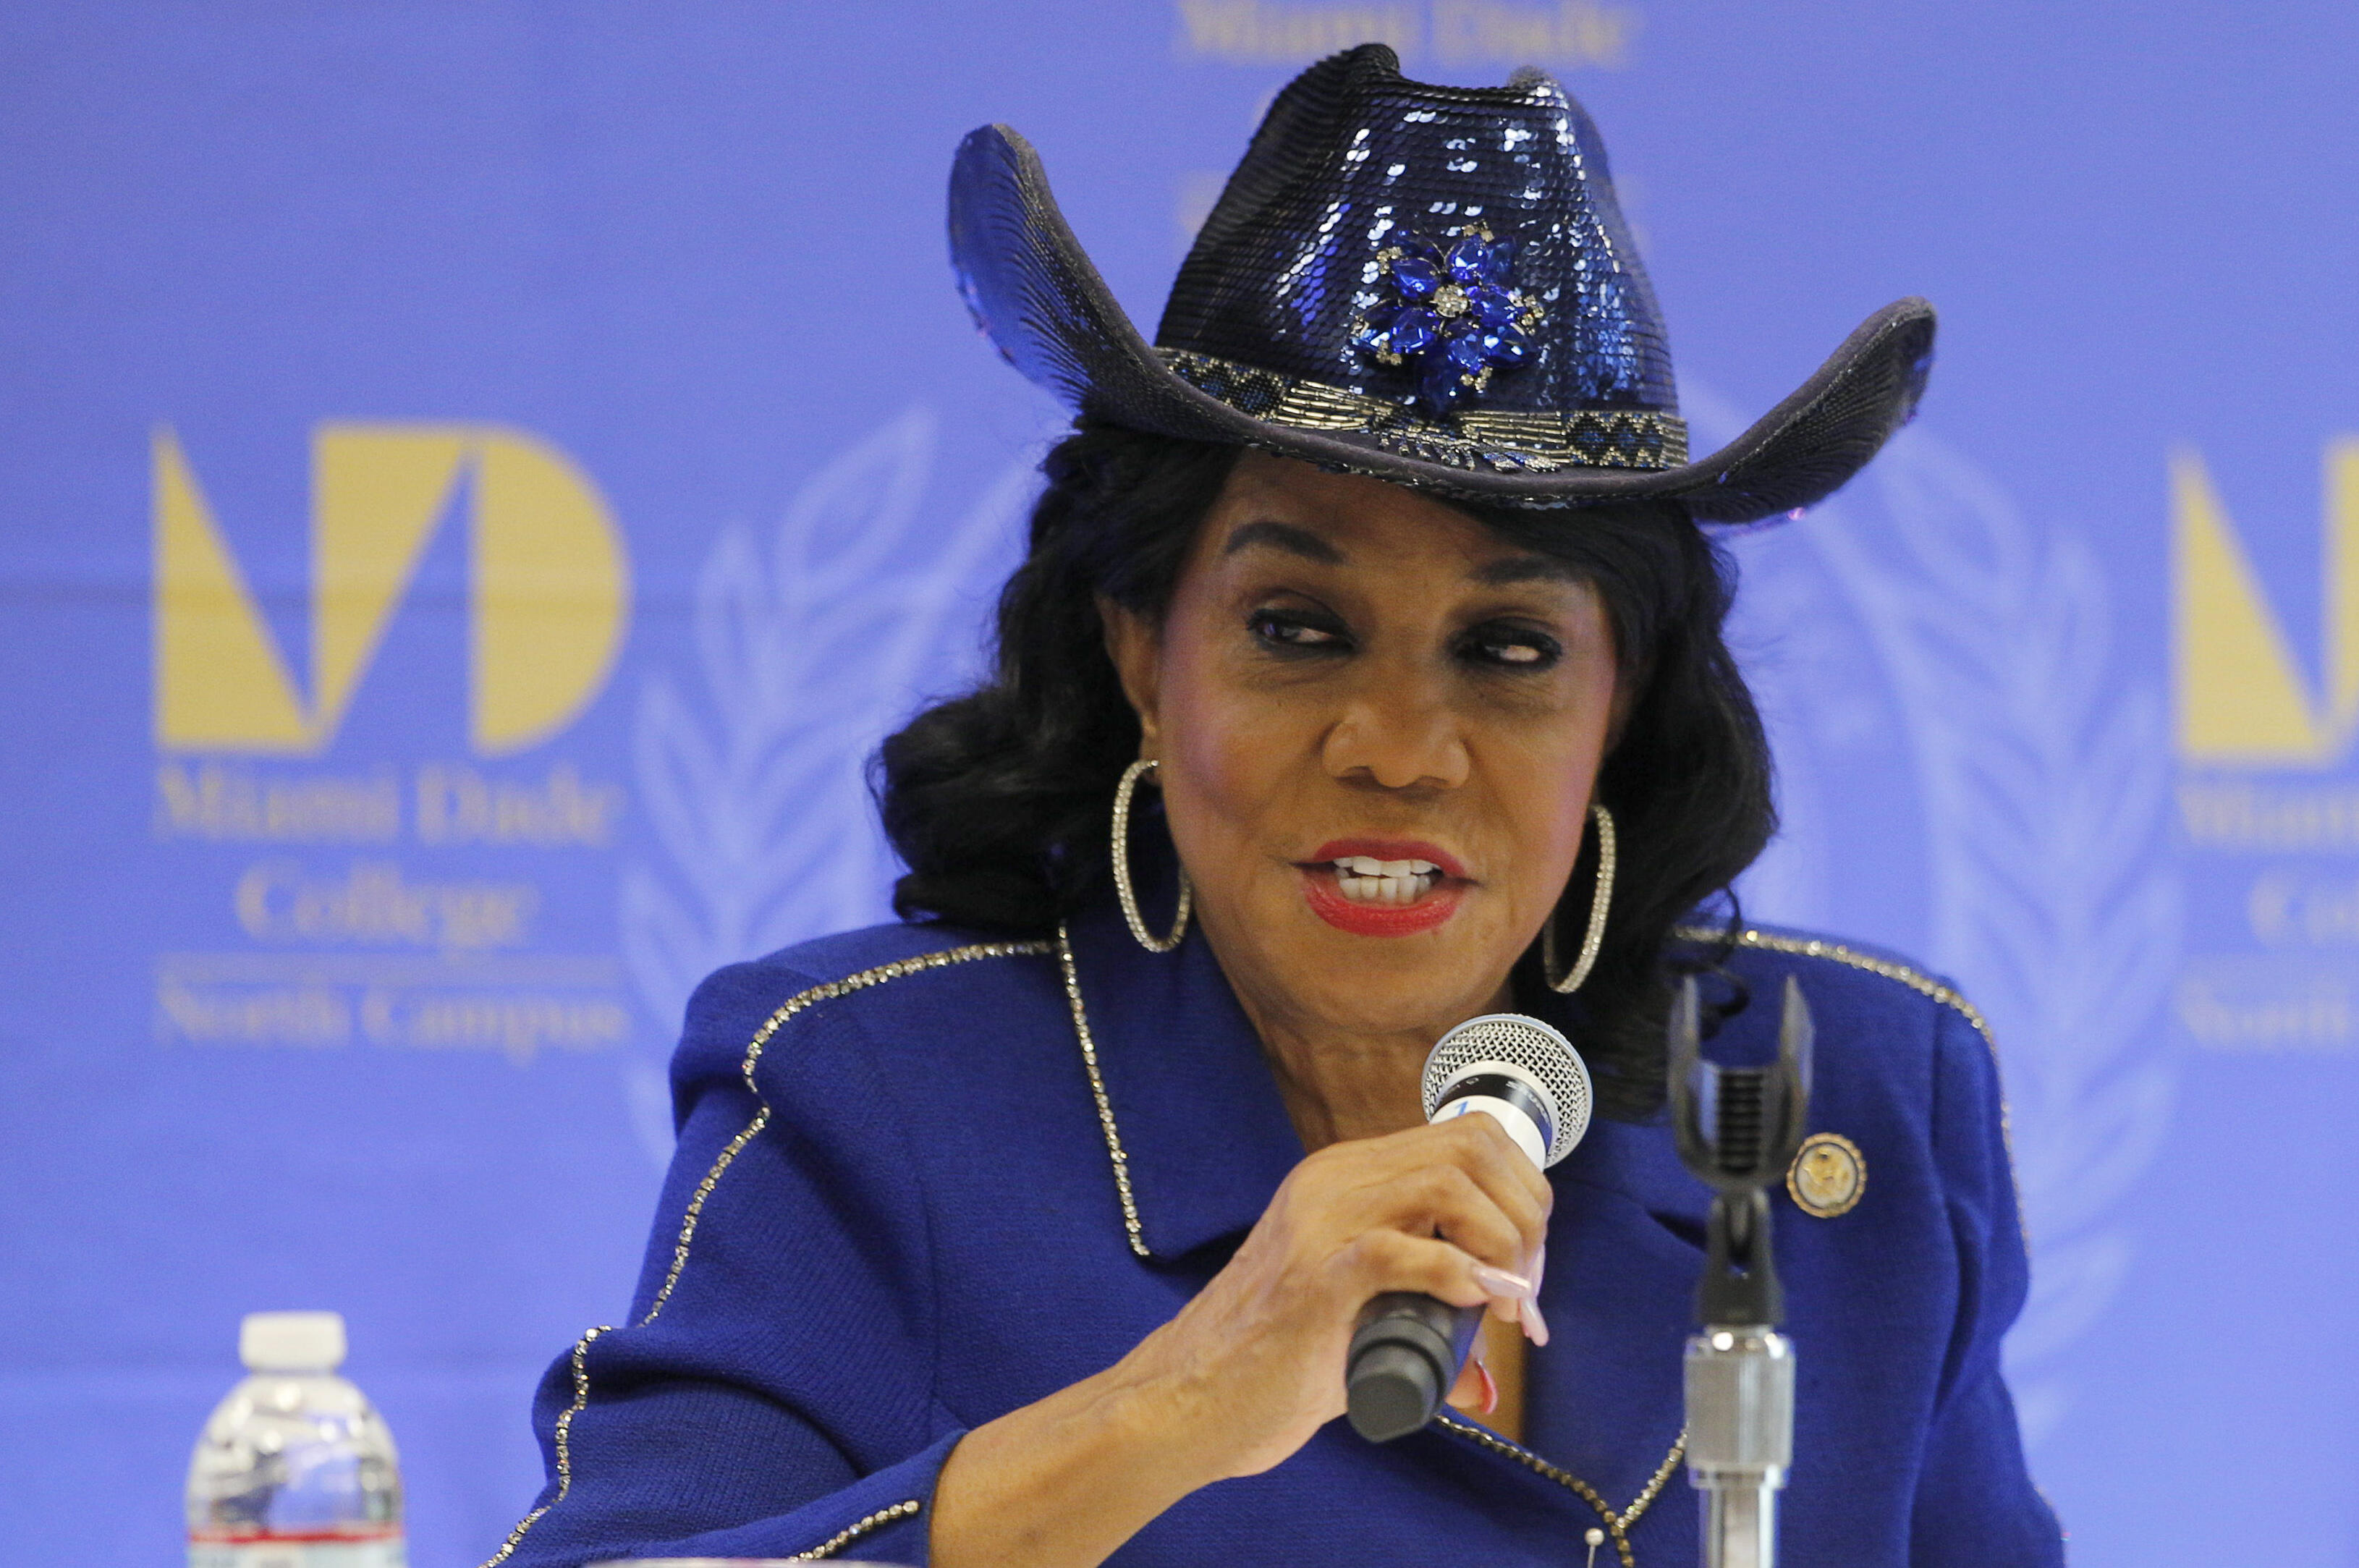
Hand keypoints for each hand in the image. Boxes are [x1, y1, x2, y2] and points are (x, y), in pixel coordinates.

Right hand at [931, 1111, 1551, 1567]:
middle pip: (1470, 1146)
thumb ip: (1418, 1337)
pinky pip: (1400, 1249)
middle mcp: (1334, 1182)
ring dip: (1504, 1242)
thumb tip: (1483, 1381)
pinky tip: (1479, 1302)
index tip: (1528, 1268)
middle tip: (1527, 1290)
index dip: (1520, 1194)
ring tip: (1510, 1304)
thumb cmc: (1267, 1370)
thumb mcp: (1356, 1331)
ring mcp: (1321, 1222)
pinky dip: (1457, 1272)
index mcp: (1345, 1179)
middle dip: (1526, 1214)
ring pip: (1447, 1180)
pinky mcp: (1313, 1277)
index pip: (1465, 1139)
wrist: (1184, 1404)